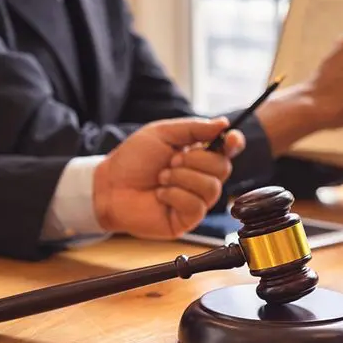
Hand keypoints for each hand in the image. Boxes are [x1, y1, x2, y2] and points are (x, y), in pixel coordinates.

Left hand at [93, 117, 244, 238]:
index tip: (230, 138)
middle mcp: (202, 177)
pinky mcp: (187, 219)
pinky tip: (160, 194)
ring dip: (182, 178)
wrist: (109, 186)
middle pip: (223, 167)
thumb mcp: (162, 134)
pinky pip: (196, 206)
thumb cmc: (133, 160)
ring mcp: (196, 199)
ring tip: (162, 178)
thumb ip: (194, 128)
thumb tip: (224, 123)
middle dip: (195, 161)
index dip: (234, 143)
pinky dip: (175, 195)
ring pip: (211, 187)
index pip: (229, 149)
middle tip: (171, 161)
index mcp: (199, 155)